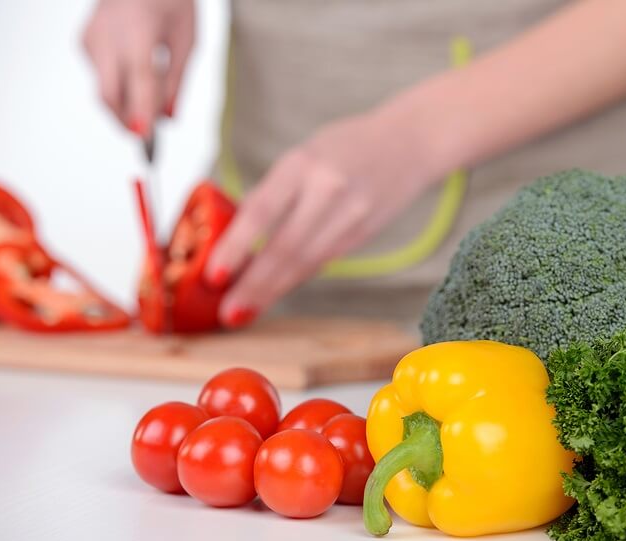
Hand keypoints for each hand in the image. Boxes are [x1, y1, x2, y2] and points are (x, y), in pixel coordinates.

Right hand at [82, 0, 193, 135]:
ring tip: (150, 93)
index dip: (141, 110)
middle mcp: (108, 34)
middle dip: (127, 122)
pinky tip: (133, 68)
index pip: (138, 77)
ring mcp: (92, 38)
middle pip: (110, 94)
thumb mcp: (186, 40)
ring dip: (126, 104)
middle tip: (148, 137)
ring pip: (104, 90)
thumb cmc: (168, 1)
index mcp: (140, 29)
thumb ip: (176, 82)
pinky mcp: (84, 42)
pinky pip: (102, 76)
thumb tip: (168, 119)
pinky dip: (120, 85)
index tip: (146, 138)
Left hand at [205, 109, 441, 325]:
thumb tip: (236, 237)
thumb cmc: (347, 145)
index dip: (236, 247)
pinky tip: (275, 293)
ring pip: (305, 263)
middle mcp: (329, 190)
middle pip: (285, 248)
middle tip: (227, 312)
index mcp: (304, 163)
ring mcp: (351, 216)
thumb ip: (274, 192)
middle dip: (253, 285)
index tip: (215, 275)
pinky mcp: (363, 235)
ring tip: (244, 311)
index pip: (262, 211)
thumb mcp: (303, 154)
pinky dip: (294, 279)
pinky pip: (321, 262)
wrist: (411, 142)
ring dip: (271, 291)